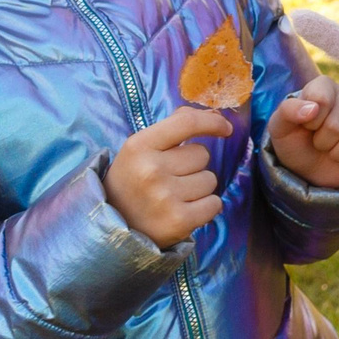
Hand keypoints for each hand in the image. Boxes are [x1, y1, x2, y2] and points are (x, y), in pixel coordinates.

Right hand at [105, 106, 231, 247]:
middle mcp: (151, 170)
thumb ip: (173, 128)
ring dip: (199, 187)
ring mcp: (165, 197)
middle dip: (193, 165)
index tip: (225, 128)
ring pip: (210, 180)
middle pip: (202, 155)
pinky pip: (214, 204)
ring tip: (175, 196)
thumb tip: (213, 113)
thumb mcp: (141, 149)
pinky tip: (185, 210)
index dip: (212, 122)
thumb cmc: (133, 180)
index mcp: (139, 146)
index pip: (187, 123)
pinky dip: (206, 207)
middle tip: (171, 178)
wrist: (113, 226)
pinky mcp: (179, 221)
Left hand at [267, 75, 338, 187]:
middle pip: (338, 125)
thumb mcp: (280, 126)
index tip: (307, 126)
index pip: (322, 100)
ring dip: (337, 154)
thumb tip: (312, 109)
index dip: (311, 121)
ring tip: (332, 149)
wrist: (309, 166)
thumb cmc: (294, 141)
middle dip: (323, 142)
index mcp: (325, 85)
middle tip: (319, 141)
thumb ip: (288, 111)